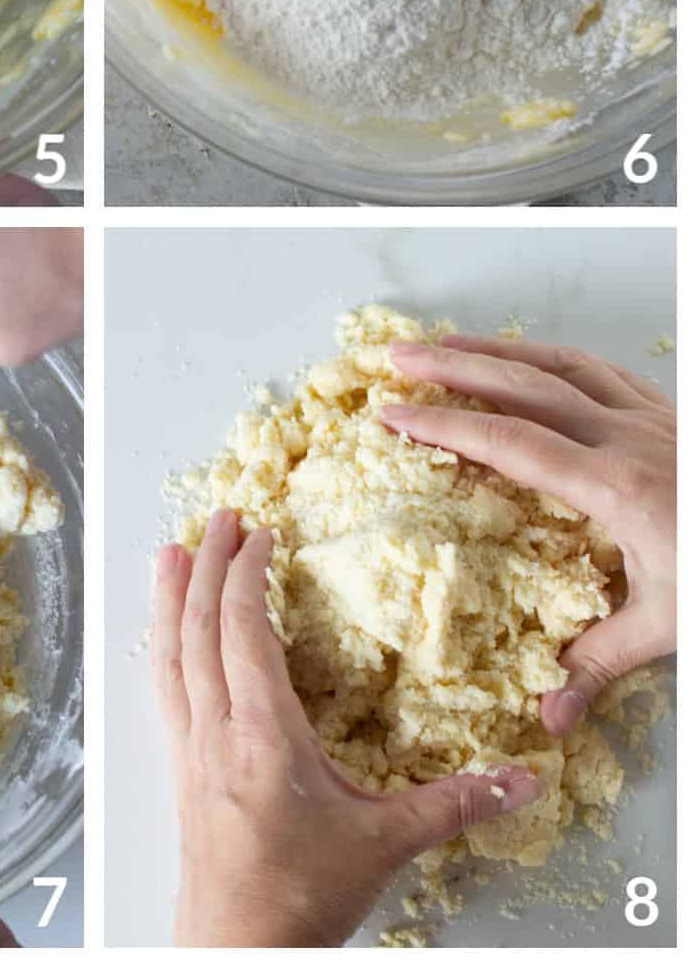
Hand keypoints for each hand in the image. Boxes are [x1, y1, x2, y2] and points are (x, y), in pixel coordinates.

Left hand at [152, 510, 541, 947]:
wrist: (239, 950)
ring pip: (169, 654)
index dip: (247, 574)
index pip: (244, 630)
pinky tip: (163, 636)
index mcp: (261, 733)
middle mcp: (214, 731)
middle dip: (206, 565)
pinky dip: (162, 647)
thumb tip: (520, 781)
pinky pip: (163, 690)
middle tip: (217, 516)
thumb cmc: (301, 896)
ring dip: (169, 598)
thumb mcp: (385, 843)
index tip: (259, 534)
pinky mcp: (178, 770)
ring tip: (166, 553)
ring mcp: (188, 750)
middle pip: (198, 628)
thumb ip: (452, 804)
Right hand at [384, 335, 675, 731]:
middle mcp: (629, 436)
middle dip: (454, 365)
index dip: (444, 424)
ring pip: (562, 363)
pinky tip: (531, 361)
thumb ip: (599, 662)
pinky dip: (554, 359)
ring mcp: (654, 417)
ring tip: (447, 343)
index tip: (391, 414)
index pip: (510, 442)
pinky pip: (601, 371)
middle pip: (525, 383)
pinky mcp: (672, 414)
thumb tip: (546, 718)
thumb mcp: (670, 629)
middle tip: (397, 356)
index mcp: (616, 486)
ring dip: (499, 349)